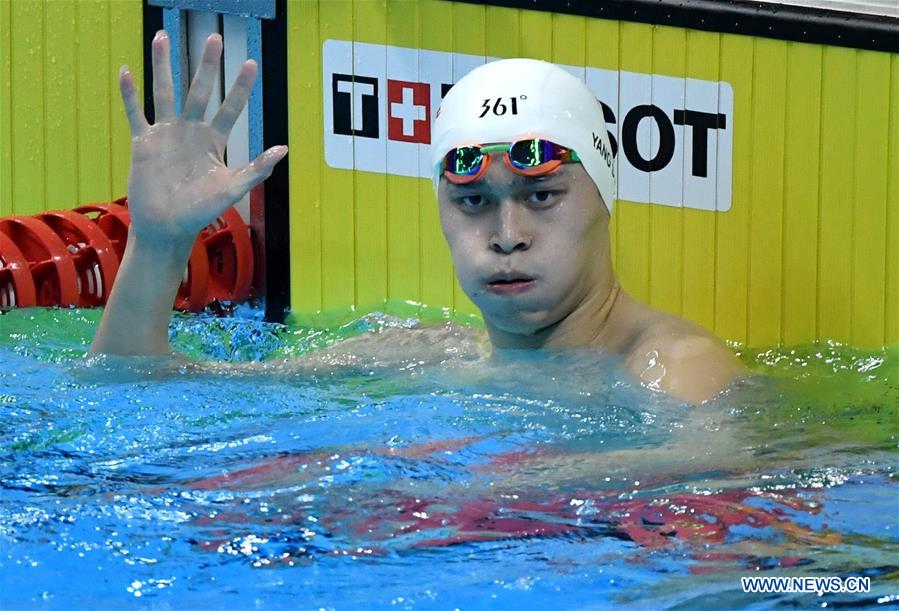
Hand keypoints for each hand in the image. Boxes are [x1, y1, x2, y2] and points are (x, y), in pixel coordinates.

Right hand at [118, 30, 286, 249]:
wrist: (168, 227)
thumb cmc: (201, 211)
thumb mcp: (232, 188)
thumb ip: (256, 168)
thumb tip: (283, 149)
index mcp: (214, 140)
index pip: (231, 107)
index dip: (240, 87)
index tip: (249, 63)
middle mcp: (191, 131)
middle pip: (200, 91)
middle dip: (207, 65)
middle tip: (213, 37)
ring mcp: (166, 134)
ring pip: (165, 92)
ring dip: (164, 65)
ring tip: (164, 36)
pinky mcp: (143, 142)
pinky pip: (136, 113)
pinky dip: (130, 94)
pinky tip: (127, 70)